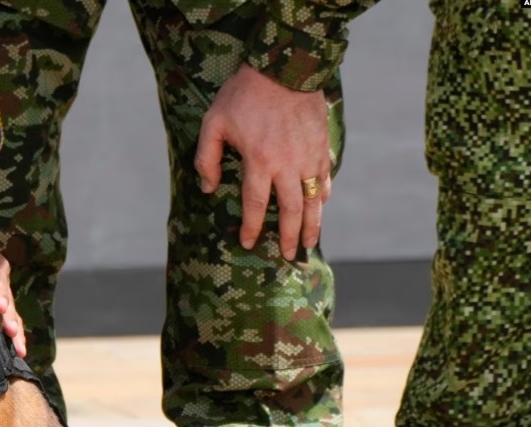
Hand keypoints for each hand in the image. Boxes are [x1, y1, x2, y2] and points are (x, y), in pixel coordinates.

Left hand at [194, 64, 332, 259]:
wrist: (285, 66)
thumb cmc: (244, 94)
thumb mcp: (213, 123)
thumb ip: (206, 158)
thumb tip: (207, 188)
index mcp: (260, 161)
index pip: (256, 205)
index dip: (253, 228)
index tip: (249, 243)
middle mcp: (288, 164)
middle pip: (291, 211)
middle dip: (289, 237)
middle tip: (288, 256)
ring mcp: (309, 156)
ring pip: (313, 200)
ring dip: (313, 224)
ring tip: (310, 243)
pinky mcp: (321, 145)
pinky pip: (324, 177)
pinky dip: (322, 195)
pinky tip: (320, 206)